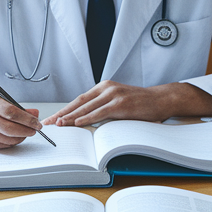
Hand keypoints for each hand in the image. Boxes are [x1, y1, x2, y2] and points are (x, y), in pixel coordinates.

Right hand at [0, 91, 42, 149]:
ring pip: (6, 139)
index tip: (37, 123)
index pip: (11, 112)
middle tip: (34, 130)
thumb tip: (35, 114)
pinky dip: (11, 143)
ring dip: (20, 138)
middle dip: (26, 131)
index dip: (27, 119)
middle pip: (9, 128)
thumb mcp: (1, 100)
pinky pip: (1, 145)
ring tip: (26, 133)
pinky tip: (15, 138)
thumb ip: (19, 107)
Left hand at [45, 81, 211, 125]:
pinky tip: (77, 123)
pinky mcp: (121, 103)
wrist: (162, 99)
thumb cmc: (141, 104)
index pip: (79, 99)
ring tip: (59, 125)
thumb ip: (103, 108)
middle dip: (63, 113)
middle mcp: (106, 88)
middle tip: (50, 123)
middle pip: (79, 102)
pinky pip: (100, 112)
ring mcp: (114, 94)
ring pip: (87, 107)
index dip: (65, 109)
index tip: (53, 118)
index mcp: (104, 87)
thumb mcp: (119, 102)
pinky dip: (87, 117)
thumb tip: (86, 121)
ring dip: (71, 117)